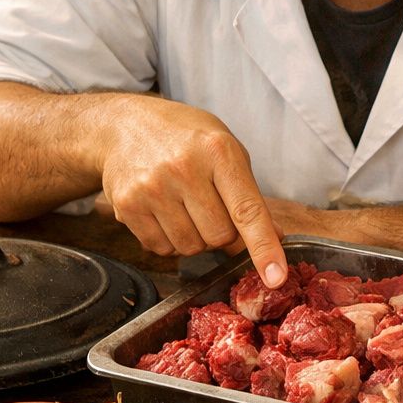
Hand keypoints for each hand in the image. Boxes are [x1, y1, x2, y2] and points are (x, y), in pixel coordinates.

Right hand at [97, 95, 287, 286]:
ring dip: (195, 238)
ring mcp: (152, 189)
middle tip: (210, 206)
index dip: (264, 247)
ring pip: (191, 247)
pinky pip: (162, 249)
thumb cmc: (186, 138)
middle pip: (219, 237)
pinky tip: (164, 211)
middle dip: (222, 232)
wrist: (126, 125)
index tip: (276, 277)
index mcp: (218, 151)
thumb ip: (249, 195)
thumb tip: (274, 238)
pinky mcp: (127, 206)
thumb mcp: (226, 150)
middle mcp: (183, 169)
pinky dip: (169, 240)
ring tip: (184, 205)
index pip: (247, 210)